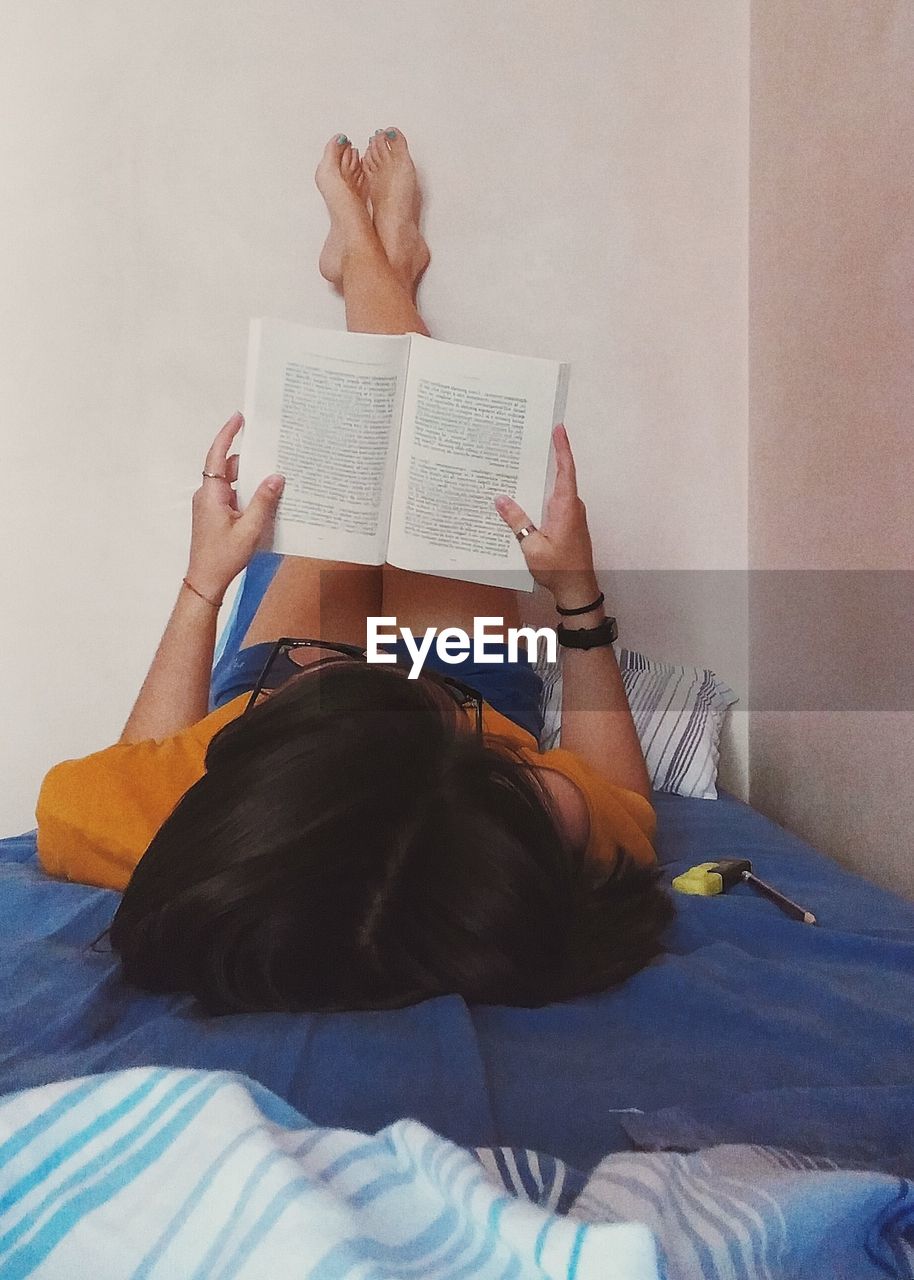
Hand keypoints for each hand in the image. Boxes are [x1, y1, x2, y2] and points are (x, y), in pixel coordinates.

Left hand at [186, 412, 284, 598]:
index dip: (228, 435)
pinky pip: (232, 495)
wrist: (206, 580)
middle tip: (270, 451)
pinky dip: (246, 493)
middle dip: (248, 460)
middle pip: (227, 468)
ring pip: (231, 482)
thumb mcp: (250, 529)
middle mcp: (207, 495)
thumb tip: (276, 477)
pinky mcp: (215, 515)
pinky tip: (264, 500)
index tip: (239, 418)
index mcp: (212, 494)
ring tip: (273, 478)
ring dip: (249, 479)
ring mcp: (209, 506)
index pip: (217, 456)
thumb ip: (264, 501)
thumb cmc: (223, 557)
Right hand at [494, 423, 598, 607]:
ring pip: (555, 490)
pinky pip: (553, 504)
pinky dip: (541, 496)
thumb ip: (517, 521)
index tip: (558, 428)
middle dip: (548, 456)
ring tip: (523, 464)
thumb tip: (501, 500)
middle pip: (560, 475)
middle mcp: (571, 507)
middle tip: (532, 439)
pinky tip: (525, 498)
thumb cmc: (560, 570)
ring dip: (542, 479)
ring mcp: (571, 516)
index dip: (562, 448)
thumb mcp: (532, 546)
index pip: (566, 470)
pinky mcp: (567, 525)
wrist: (577, 590)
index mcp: (566, 507)